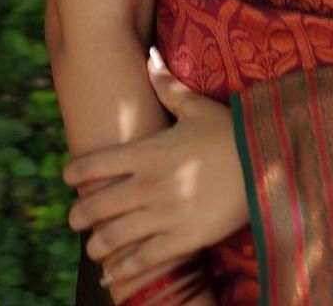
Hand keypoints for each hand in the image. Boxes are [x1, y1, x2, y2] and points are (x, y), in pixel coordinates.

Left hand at [63, 46, 249, 292]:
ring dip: (97, 244)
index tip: (67, 178)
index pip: (96, 164)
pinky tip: (112, 275)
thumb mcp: (197, 107)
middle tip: (73, 218)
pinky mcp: (182, 240)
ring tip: (93, 246)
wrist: (265, 164)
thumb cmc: (230, 132)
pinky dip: (123, 271)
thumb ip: (167, 87)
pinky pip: (143, 261)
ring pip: (113, 238)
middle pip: (97, 206)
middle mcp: (148, 185)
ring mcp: (163, 215)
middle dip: (79, 215)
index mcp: (148, 152)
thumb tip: (150, 57)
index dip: (75, 173)